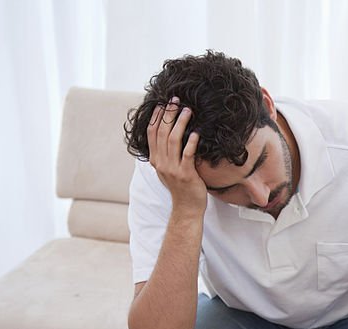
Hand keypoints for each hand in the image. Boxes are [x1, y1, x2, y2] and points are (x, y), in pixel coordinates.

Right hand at [146, 96, 206, 216]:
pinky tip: (195, 133)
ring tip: (188, 111)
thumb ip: (165, 153)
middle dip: (168, 115)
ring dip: (180, 123)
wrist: (187, 207)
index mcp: (155, 159)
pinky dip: (190, 142)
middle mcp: (160, 163)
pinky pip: (187, 155)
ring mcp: (172, 169)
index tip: (163, 103)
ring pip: (173, 140)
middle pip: (161, 132)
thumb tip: (167, 133)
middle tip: (176, 101)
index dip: (157, 117)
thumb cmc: (181, 187)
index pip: (152, 133)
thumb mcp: (167, 168)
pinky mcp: (185, 174)